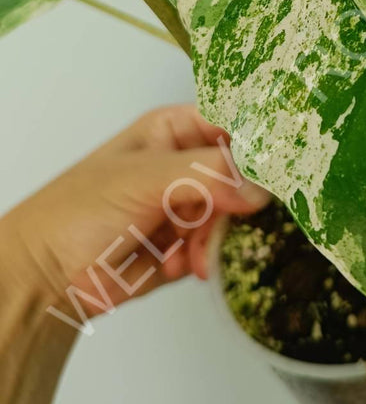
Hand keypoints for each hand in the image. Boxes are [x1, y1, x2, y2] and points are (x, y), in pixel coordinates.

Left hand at [0, 104, 268, 320]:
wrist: (45, 278)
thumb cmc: (79, 210)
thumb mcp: (145, 178)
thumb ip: (206, 175)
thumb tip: (261, 188)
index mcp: (175, 130)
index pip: (234, 125)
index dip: (260, 143)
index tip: (283, 166)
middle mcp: (187, 164)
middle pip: (243, 175)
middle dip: (239, 202)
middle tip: (230, 220)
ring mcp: (188, 206)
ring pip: (236, 216)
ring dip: (218, 238)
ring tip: (192, 255)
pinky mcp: (187, 246)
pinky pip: (220, 249)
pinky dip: (206, 260)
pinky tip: (183, 267)